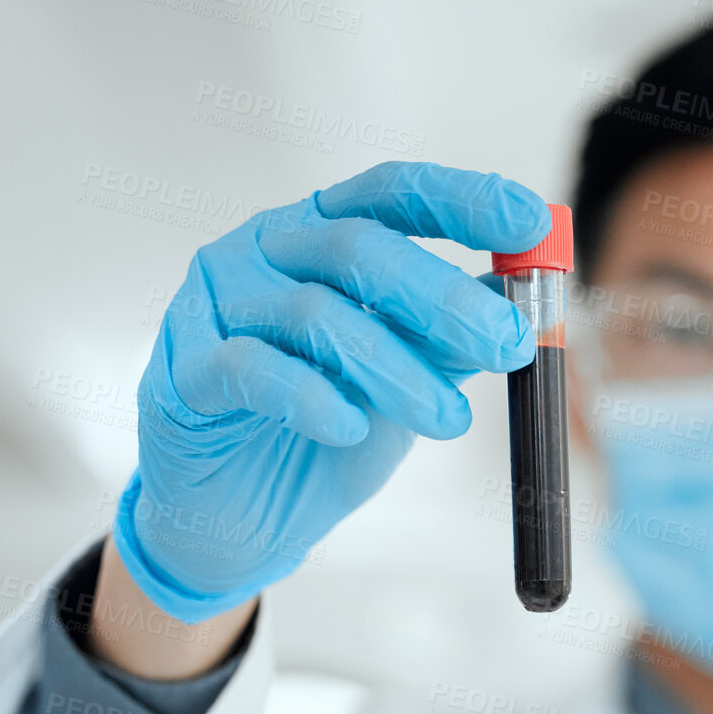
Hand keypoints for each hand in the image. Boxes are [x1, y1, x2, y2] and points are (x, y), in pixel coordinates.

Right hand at [113, 161, 550, 622]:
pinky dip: (310, 397)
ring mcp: (214, 307)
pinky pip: (250, 370)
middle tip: (507, 344)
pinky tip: (351, 427)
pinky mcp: (183, 374)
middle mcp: (261, 253)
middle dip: (442, 297)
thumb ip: (450, 340)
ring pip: (313, 315)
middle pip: (357, 249)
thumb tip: (521, 306)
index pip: (391, 193)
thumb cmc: (323, 433)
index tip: (529, 222)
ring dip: (395, 370)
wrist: (239, 520)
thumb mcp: (404, 380)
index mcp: (318, 234)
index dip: (461, 200)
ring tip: (450, 420)